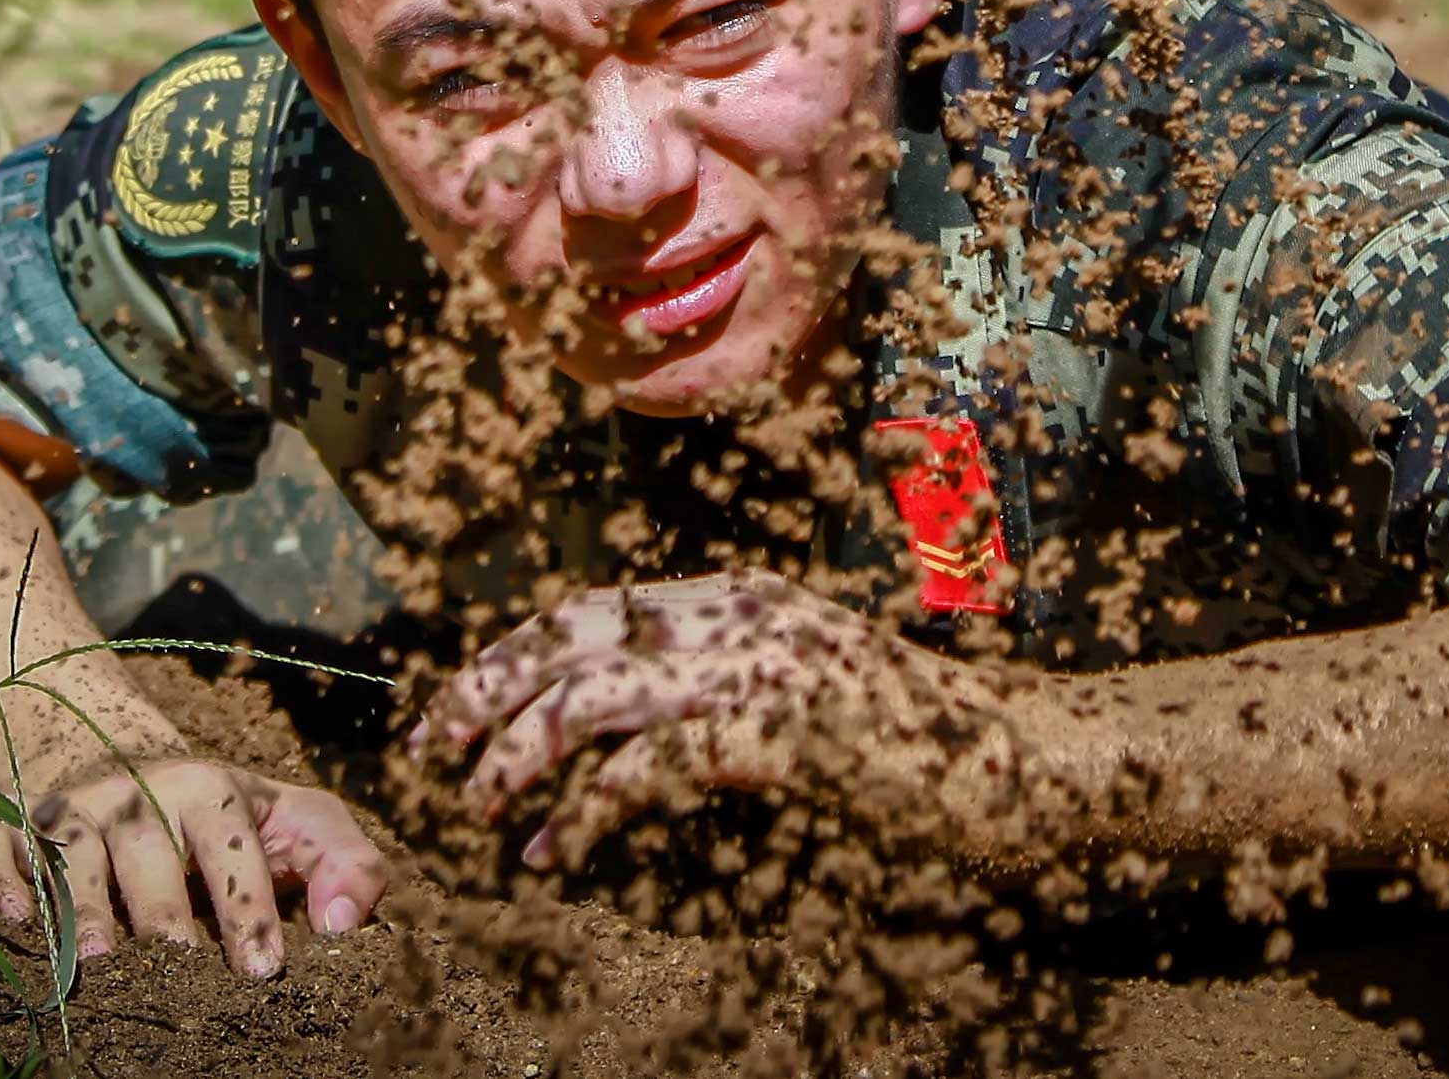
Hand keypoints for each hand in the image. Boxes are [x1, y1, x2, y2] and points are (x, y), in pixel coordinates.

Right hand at [0, 752, 389, 978]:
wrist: (120, 759)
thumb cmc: (225, 815)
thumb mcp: (295, 821)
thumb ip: (344, 861)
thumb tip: (343, 924)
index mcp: (211, 788)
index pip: (231, 841)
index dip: (247, 902)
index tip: (263, 967)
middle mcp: (136, 792)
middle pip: (148, 851)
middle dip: (163, 913)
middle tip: (178, 970)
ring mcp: (69, 809)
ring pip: (71, 851)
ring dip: (83, 901)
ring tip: (97, 957)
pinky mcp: (12, 827)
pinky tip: (18, 916)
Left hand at [415, 568, 988, 868]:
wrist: (1020, 760)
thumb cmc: (914, 745)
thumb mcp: (805, 694)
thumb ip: (725, 695)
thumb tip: (626, 738)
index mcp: (741, 600)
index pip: (593, 609)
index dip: (511, 653)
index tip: (454, 706)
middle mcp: (741, 615)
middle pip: (571, 634)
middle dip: (484, 689)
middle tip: (428, 751)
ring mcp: (762, 666)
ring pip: (591, 693)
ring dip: (517, 751)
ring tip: (478, 806)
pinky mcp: (780, 730)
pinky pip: (647, 767)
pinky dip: (584, 809)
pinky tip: (553, 848)